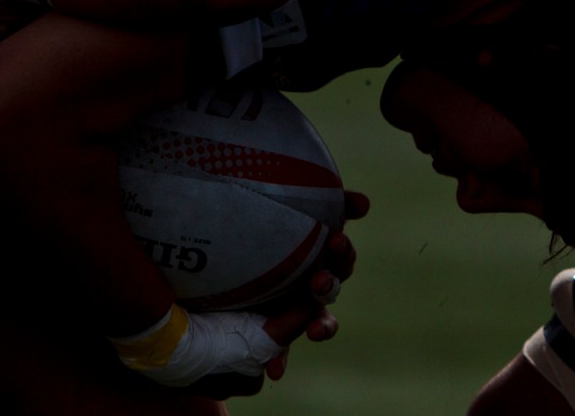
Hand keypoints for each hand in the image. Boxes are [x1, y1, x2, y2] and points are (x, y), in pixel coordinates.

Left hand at [184, 190, 369, 396]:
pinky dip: (281, 361)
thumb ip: (315, 203)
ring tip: (314, 330)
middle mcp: (308, 283)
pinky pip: (281, 350)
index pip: (340, 255)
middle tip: (318, 279)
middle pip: (331, 286)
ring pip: (318, 321)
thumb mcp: (278, 208)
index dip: (343, 250)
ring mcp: (293, 309)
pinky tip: (274, 371)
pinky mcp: (272, 331)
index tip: (335, 239)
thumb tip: (365, 203)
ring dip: (320, 325)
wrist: (209, 261)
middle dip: (328, 283)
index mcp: (316, 254)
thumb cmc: (252, 227)